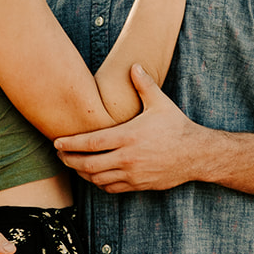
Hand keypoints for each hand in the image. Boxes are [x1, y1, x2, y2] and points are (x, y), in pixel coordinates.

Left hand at [53, 65, 203, 192]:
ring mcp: (132, 174)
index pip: (91, 143)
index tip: (57, 142)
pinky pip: (112, 188)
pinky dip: (99, 183)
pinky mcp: (138, 185)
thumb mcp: (160, 103)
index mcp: (128, 137)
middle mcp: (127, 158)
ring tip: (74, 165)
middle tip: (59, 155)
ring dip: (82, 173)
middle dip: (70, 160)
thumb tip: (134, 65)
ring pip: (98, 179)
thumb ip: (144, 85)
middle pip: (88, 164)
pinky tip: (94, 176)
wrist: (196, 154)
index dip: (71, 144)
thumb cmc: (176, 126)